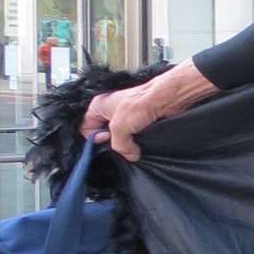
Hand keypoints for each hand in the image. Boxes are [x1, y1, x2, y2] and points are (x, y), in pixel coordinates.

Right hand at [79, 58, 217, 161]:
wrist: (168, 98)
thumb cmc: (142, 102)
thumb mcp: (119, 127)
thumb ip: (118, 145)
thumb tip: (130, 155)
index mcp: (99, 106)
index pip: (85, 128)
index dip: (93, 137)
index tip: (105, 139)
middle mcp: (110, 110)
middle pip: (103, 134)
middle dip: (112, 143)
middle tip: (121, 143)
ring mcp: (126, 116)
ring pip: (121, 137)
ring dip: (127, 143)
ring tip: (134, 142)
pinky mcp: (140, 121)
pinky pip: (134, 136)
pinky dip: (138, 141)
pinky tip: (142, 142)